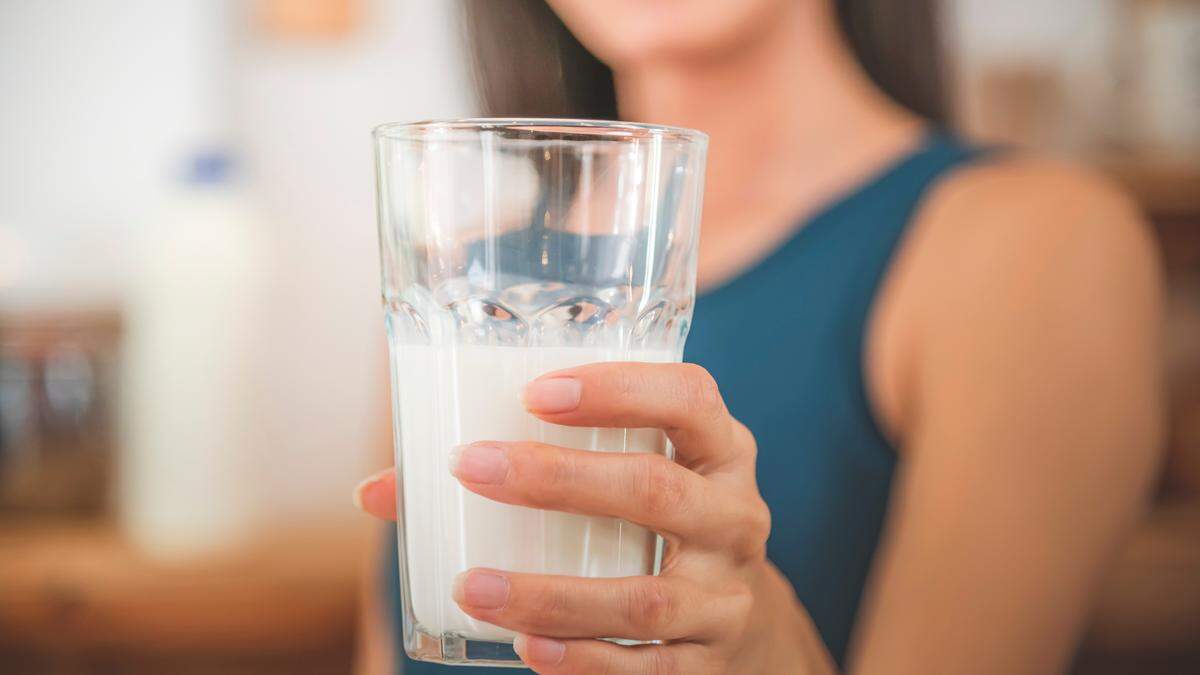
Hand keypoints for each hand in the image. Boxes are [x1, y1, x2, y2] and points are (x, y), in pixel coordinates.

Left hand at [356, 362, 835, 673]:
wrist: (740, 625)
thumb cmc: (653, 527)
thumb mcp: (625, 478)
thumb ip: (523, 469)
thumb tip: (377, 491)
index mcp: (718, 450)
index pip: (689, 398)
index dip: (620, 388)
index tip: (536, 391)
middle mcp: (734, 516)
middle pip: (657, 490)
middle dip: (560, 479)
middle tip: (474, 468)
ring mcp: (726, 595)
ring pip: (645, 597)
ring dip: (553, 592)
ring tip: (474, 586)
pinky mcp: (709, 663)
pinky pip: (650, 669)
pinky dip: (585, 660)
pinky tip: (528, 647)